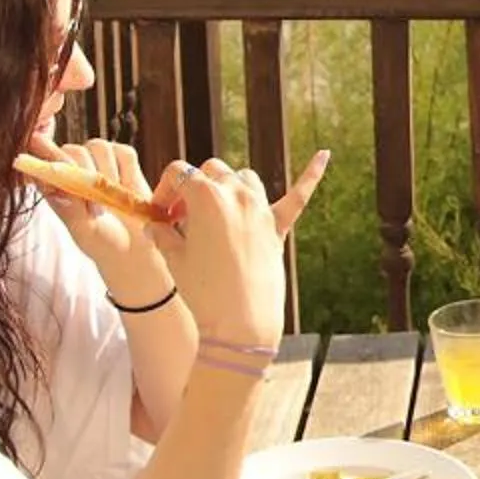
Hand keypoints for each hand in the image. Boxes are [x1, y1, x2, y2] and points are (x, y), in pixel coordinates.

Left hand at [25, 132, 166, 288]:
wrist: (136, 247)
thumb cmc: (103, 242)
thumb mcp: (85, 232)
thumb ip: (69, 210)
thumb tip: (56, 189)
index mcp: (54, 185)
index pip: (42, 159)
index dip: (48, 156)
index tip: (62, 169)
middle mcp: (73, 168)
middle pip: (73, 150)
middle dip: (86, 173)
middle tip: (97, 205)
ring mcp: (98, 160)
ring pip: (98, 146)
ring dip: (109, 173)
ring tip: (113, 199)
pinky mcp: (122, 157)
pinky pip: (123, 151)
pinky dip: (128, 170)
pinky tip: (127, 189)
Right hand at [148, 152, 329, 346]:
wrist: (239, 324)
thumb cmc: (202, 291)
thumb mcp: (173, 258)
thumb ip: (163, 233)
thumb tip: (155, 226)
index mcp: (206, 196)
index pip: (179, 174)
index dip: (165, 190)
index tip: (160, 213)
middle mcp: (237, 195)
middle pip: (211, 171)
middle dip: (194, 188)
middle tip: (181, 218)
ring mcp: (261, 210)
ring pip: (245, 178)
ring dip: (229, 187)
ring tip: (215, 211)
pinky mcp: (277, 229)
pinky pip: (299, 196)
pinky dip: (311, 174)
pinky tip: (324, 154)